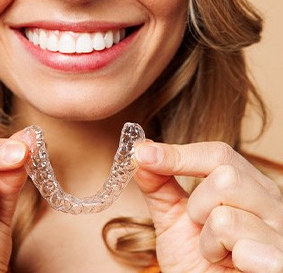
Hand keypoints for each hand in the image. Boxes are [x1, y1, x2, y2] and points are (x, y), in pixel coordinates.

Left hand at [134, 140, 282, 271]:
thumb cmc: (194, 259)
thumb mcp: (171, 217)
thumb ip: (158, 185)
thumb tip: (142, 150)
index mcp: (247, 186)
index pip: (218, 154)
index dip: (179, 154)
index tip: (144, 155)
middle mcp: (270, 203)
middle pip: (226, 178)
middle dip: (197, 206)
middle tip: (198, 226)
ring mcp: (278, 233)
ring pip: (226, 217)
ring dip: (207, 240)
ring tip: (214, 251)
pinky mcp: (278, 261)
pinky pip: (244, 249)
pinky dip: (225, 260)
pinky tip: (232, 265)